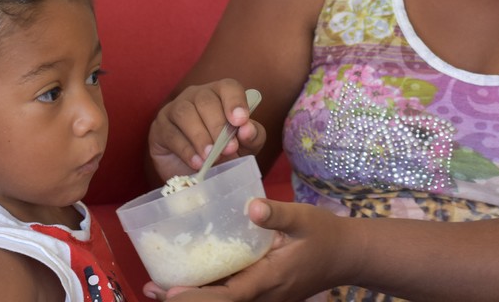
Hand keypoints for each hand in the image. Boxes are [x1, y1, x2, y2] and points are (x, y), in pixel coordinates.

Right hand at [148, 79, 265, 181]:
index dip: (235, 101)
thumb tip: (247, 129)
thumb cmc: (224, 151)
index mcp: (220, 93)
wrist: (197, 173)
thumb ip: (252, 136)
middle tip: (229, 149)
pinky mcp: (160, 128)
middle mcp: (197, 95)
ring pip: (185, 114)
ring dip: (200, 136)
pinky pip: (171, 134)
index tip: (241, 121)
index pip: (228, 87)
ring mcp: (175, 109)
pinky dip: (186, 150)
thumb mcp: (245, 145)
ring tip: (210, 156)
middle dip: (218, 126)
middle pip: (206, 101)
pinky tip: (196, 163)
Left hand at [155, 198, 351, 301]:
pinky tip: (189, 282)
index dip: (198, 296)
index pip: (228, 295)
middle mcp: (263, 296)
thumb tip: (251, 206)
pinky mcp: (264, 294)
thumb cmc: (325, 235)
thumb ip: (277, 214)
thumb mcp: (303, 218)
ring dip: (193, 297)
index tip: (171, 291)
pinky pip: (232, 296)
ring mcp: (263, 298)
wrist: (347, 256)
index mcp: (269, 279)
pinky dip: (209, 292)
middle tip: (151, 288)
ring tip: (159, 288)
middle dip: (185, 300)